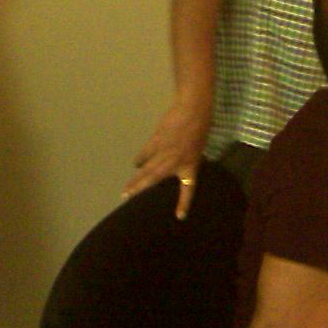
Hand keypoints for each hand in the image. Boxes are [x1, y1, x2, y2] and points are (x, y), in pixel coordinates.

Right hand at [124, 98, 211, 219]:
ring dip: (135, 180)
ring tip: (126, 190)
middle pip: (154, 180)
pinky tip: (136, 164)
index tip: (179, 217)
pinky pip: (145, 154)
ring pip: (146, 170)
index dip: (183, 204)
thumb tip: (177, 163)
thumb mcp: (199, 147)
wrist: (193, 110)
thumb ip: (188, 158)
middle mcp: (175, 164)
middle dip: (140, 190)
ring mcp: (163, 153)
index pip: (188, 190)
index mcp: (191, 166)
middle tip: (127, 198)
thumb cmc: (201, 126)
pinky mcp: (155, 141)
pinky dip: (140, 159)